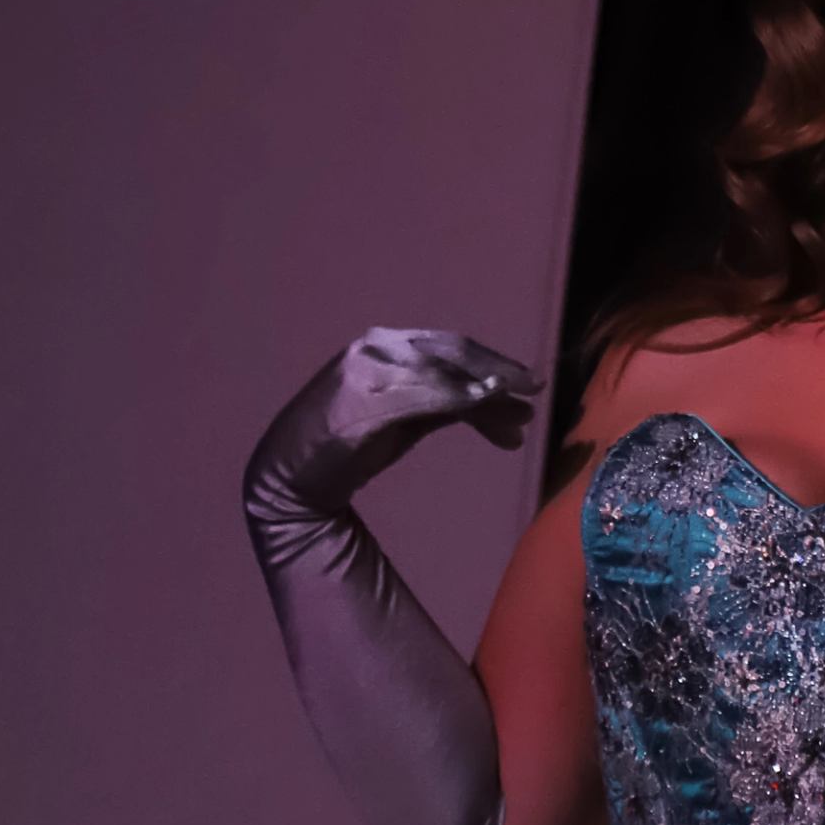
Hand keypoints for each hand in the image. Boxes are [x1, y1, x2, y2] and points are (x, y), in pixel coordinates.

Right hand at [243, 326, 545, 517]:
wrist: (289, 479)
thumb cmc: (344, 449)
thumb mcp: (399, 419)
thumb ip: (437, 404)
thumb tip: (486, 403)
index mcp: (384, 345)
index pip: (450, 347)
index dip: (493, 362)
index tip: (527, 382)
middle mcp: (378, 348)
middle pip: (453, 354)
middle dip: (498, 373)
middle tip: (535, 393)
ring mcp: (370, 370)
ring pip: (444, 374)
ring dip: (488, 396)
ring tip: (518, 422)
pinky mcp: (364, 400)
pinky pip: (423, 397)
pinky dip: (460, 404)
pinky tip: (487, 418)